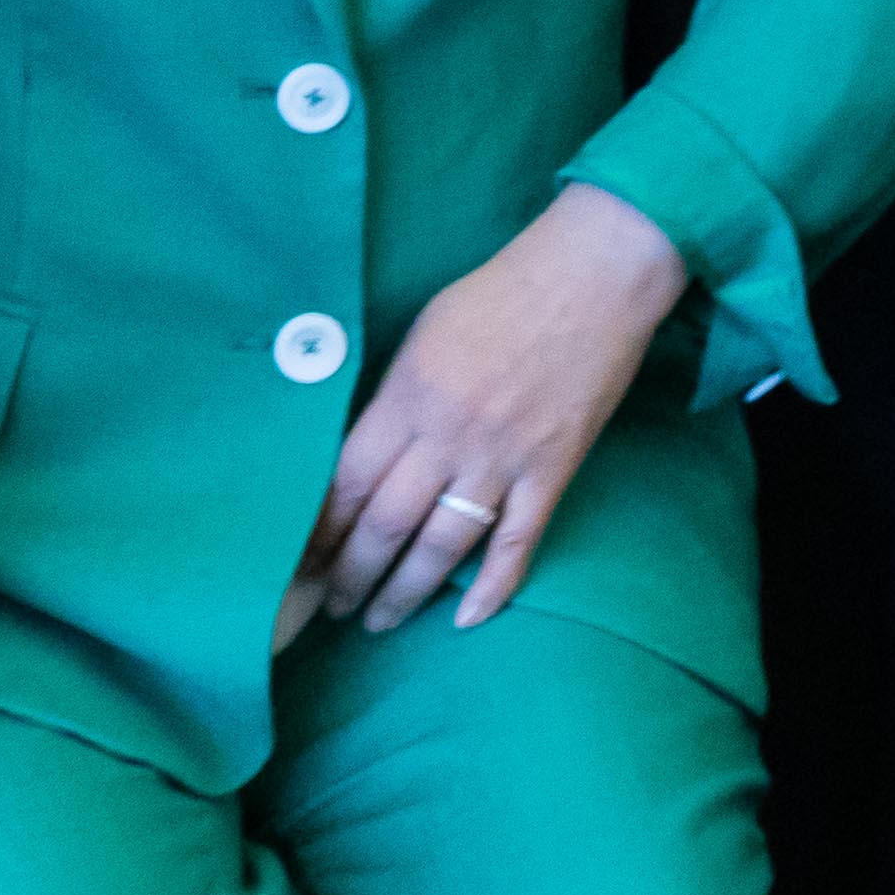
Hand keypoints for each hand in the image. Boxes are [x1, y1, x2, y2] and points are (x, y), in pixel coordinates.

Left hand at [279, 183, 688, 647]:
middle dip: (351, 574)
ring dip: (405, 591)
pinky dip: (493, 586)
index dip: (318, 532)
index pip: (347, 483)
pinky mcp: (553, 468)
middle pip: (386, 524)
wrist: (596, 273)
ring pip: (443, 544)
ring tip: (379, 620)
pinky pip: (517, 541)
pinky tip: (466, 619)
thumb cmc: (504, 290)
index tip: (298, 565)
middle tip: (331, 605)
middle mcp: (448, 435)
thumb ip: (396, 396)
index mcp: (408, 395)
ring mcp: (504, 457)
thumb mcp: (426, 331)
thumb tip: (369, 454)